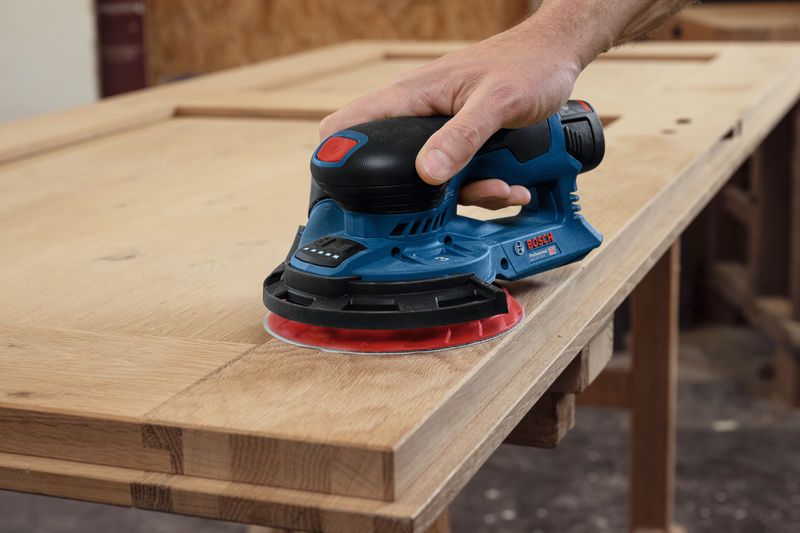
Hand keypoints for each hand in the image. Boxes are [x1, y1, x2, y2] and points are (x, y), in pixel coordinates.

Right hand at [319, 26, 580, 209]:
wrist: (558, 55)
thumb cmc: (527, 63)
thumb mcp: (496, 104)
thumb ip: (461, 137)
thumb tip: (426, 172)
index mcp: (411, 96)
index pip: (348, 125)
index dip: (338, 159)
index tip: (348, 194)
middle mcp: (420, 115)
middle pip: (395, 168)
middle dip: (423, 195)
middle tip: (452, 201)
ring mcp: (442, 131)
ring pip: (436, 181)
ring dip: (469, 194)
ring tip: (502, 187)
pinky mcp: (464, 143)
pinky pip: (464, 177)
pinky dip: (488, 187)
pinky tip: (513, 184)